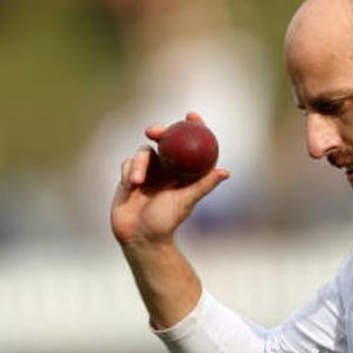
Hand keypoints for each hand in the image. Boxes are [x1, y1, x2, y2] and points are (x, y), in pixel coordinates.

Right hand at [111, 112, 229, 246]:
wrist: (139, 237)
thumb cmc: (166, 222)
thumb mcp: (185, 201)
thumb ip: (203, 185)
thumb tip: (225, 172)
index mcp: (183, 171)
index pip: (190, 144)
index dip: (192, 127)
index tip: (191, 115)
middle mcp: (167, 168)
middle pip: (164, 140)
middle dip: (159, 131)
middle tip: (154, 131)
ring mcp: (148, 171)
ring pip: (143, 152)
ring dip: (138, 163)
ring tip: (135, 182)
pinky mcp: (130, 176)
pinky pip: (127, 163)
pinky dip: (128, 171)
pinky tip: (129, 186)